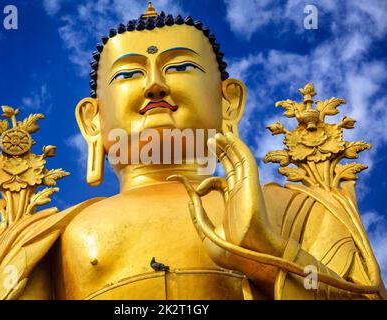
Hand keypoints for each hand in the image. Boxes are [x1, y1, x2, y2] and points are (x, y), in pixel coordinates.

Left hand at [169, 132, 285, 267]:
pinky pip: (246, 160)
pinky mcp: (252, 184)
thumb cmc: (232, 251)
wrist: (249, 256)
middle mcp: (240, 193)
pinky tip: (228, 136)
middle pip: (231, 167)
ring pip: (238, 160)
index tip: (175, 178)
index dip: (202, 182)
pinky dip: (238, 146)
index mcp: (231, 204)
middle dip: (221, 153)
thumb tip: (190, 195)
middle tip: (210, 142)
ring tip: (217, 135)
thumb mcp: (206, 230)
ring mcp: (246, 188)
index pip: (218, 184)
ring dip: (228, 146)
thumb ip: (197, 212)